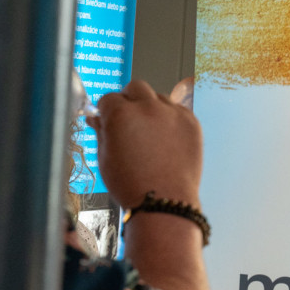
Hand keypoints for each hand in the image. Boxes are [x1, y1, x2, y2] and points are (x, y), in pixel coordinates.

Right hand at [90, 80, 202, 209]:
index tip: (108, 118)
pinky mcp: (192, 123)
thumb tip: (97, 118)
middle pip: (136, 88)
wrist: (163, 201)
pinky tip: (166, 138)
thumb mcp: (104, 157)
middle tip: (129, 119)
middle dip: (130, 99)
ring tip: (150, 133)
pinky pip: (179, 111)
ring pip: (159, 98)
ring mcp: (173, 114)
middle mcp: (148, 108)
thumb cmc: (131, 184)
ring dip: (152, 108)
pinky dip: (172, 119)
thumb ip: (101, 131)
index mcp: (121, 114)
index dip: (107, 110)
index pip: (109, 98)